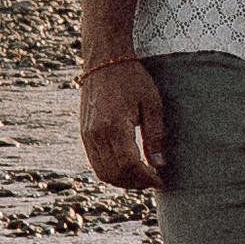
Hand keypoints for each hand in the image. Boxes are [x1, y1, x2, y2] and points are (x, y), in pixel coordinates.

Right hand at [80, 55, 166, 189]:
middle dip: (135, 183)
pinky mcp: (84, 133)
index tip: (160, 179)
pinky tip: (127, 168)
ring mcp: (87, 135)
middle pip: (114, 173)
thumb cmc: (132, 78)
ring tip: (141, 177)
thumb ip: (155, 136)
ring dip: (123, 181)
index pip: (129, 165)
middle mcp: (96, 134)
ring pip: (102, 172)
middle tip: (153, 180)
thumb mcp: (152, 104)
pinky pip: (95, 162)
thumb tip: (159, 165)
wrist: (104, 60)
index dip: (145, 177)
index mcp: (113, 126)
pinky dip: (111, 171)